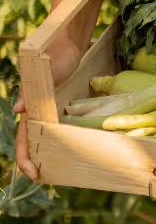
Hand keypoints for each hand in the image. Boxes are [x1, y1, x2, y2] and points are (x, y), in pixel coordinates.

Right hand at [15, 36, 83, 180]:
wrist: (68, 44)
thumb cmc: (53, 57)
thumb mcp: (43, 75)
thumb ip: (29, 92)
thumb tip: (18, 110)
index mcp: (30, 108)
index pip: (25, 138)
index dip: (25, 157)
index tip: (31, 173)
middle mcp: (37, 112)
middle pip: (33, 142)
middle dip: (35, 161)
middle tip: (43, 179)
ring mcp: (49, 110)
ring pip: (45, 137)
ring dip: (47, 153)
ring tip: (55, 171)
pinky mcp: (61, 106)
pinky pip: (58, 127)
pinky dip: (60, 140)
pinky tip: (69, 150)